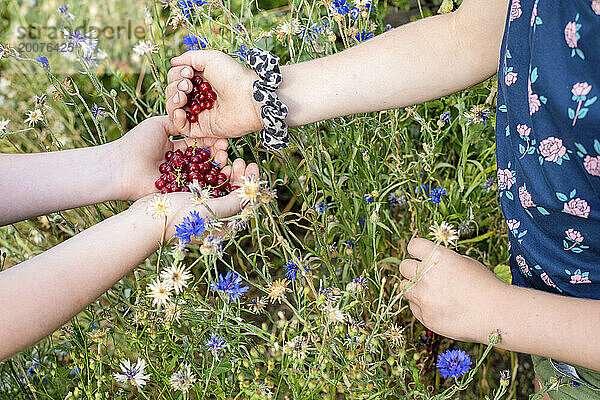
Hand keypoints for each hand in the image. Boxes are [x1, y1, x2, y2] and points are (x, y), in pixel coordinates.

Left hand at [112, 115, 228, 200]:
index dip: (210, 140)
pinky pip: (196, 187)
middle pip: (203, 159)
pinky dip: (209, 181)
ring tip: (223, 159)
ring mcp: (179, 179)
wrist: (122, 167)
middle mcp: (178, 164)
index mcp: (173, 149)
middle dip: (216, 153)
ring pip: (202, 173)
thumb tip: (194, 120)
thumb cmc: (137, 143)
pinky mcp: (178, 192)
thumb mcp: (158, 125)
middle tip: (225, 148)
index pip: (197, 144)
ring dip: (215, 166)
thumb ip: (176, 122)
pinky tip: (219, 174)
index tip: (222, 137)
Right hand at [131, 158, 259, 239]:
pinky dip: (208, 169)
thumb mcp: (213, 210)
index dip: (251, 181)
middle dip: (237, 174)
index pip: (245, 201)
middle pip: (233, 192)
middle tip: (238, 159)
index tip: (252, 164)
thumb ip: (235, 201)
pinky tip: (208, 159)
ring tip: (224, 156)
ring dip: (223, 169)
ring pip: (219, 185)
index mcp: (224, 225)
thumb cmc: (180, 218)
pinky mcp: (187, 199)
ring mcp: (201, 208)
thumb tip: (253, 190)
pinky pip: (203, 182)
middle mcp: (215, 217)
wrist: (146, 220)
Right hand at [166, 50, 262, 138]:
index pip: (177, 80)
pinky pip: (182, 127)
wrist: (250, 97)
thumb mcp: (211, 58)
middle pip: (174, 94)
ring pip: (175, 110)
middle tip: (188, 85)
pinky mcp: (203, 129)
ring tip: (183, 96)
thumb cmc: (234, 75)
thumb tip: (173, 62)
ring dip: (173, 101)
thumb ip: (189, 57)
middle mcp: (199, 97)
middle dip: (175, 87)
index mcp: (201, 81)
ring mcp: (201, 114)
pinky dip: (176, 118)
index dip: (177, 75)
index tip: (188, 73)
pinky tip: (179, 110)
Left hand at [399, 238, 507, 342]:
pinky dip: (422, 306)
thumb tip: (426, 261)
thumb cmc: (485, 286)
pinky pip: (414, 307)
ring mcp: (423, 297)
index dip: (418, 250)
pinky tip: (439, 307)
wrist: (497, 314)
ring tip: (432, 292)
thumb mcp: (465, 263)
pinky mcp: (424, 316)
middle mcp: (426, 275)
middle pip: (404, 266)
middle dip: (412, 269)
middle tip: (425, 275)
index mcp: (438, 257)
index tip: (421, 255)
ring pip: (404, 287)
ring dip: (414, 288)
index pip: (413, 245)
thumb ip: (442, 260)